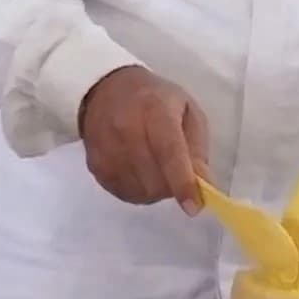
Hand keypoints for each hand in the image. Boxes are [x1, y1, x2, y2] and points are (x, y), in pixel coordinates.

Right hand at [78, 66, 210, 213]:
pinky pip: (122, 193)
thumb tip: (204, 185)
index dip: (182, 182)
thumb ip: (197, 148)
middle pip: (154, 179)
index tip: (194, 208)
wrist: (106, 89)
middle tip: (177, 174)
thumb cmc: (156, 100)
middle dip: (172, 187)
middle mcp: (126, 129)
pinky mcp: (95, 165)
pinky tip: (140, 173)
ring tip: (157, 168)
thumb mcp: (188, 111)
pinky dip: (138, 191)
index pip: (169, 151)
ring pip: (139, 191)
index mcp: (155, 111)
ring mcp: (106, 148)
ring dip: (155, 190)